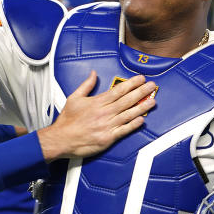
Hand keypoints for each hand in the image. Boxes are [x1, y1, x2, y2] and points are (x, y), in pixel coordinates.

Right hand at [36, 71, 154, 159]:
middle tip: (152, 86)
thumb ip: (86, 85)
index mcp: (97, 102)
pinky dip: (133, 125)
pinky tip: (142, 120)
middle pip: (127, 100)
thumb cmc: (67, 121)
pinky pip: (124, 130)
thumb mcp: (74, 98)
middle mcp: (104, 112)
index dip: (132, 83)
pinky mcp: (108, 137)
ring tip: (152, 101)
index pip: (118, 90)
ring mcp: (107, 125)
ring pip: (128, 114)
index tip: (141, 79)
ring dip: (142, 107)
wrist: (60, 139)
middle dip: (141, 92)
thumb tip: (94, 74)